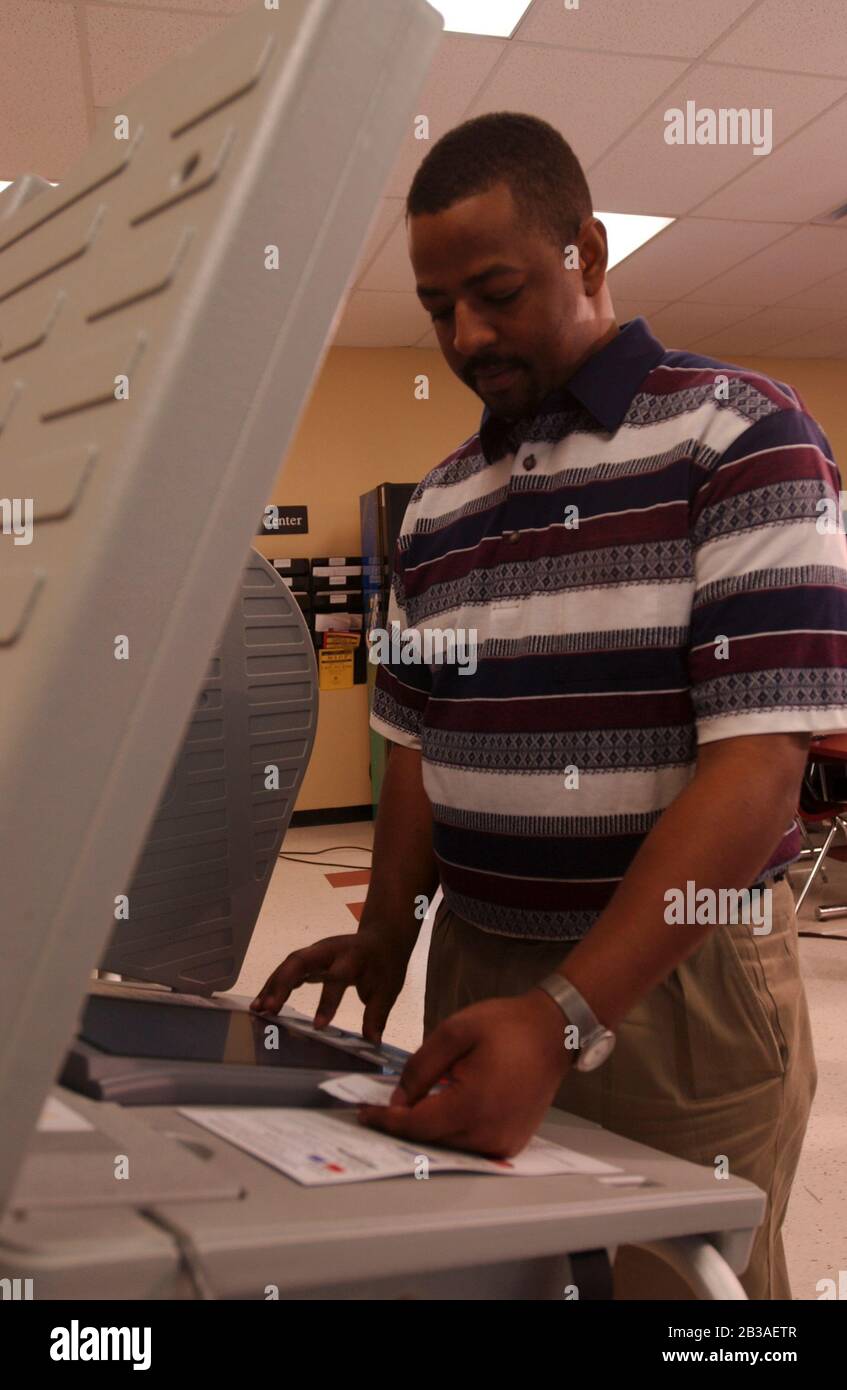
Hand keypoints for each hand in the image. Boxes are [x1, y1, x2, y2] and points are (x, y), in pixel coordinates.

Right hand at [249, 925, 411, 1042]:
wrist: (382, 938)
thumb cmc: (384, 964)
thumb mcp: (388, 989)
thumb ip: (377, 1015)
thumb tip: (371, 1043)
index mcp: (353, 958)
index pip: (337, 978)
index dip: (327, 1001)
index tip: (318, 1027)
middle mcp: (331, 950)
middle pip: (301, 961)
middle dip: (283, 983)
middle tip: (268, 1008)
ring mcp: (317, 952)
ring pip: (290, 964)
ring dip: (272, 985)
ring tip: (257, 1009)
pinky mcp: (310, 957)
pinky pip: (288, 969)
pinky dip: (274, 984)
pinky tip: (262, 1003)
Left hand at [358, 990, 572, 1157]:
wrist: (554, 1032)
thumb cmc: (506, 1026)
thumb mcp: (455, 1032)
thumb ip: (421, 1068)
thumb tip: (398, 1100)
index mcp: (472, 1107)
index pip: (416, 1125)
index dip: (386, 1121)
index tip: (363, 1113)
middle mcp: (489, 1135)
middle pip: (430, 1140)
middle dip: (402, 1125)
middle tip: (377, 1109)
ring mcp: (503, 1144)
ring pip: (448, 1145)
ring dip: (426, 1130)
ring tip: (406, 1108)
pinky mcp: (511, 1143)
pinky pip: (470, 1144)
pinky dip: (450, 1132)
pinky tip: (438, 1111)